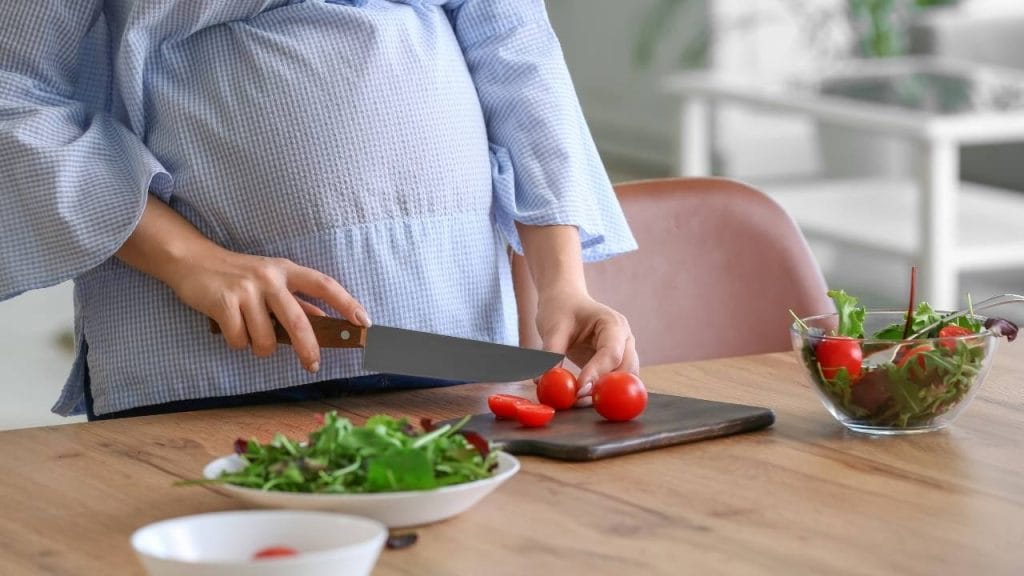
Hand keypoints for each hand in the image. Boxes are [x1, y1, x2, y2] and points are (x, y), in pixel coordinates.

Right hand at [166, 248, 369, 372]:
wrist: (194, 261)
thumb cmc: (239, 275)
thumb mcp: (271, 280)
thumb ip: (294, 301)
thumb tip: (324, 323)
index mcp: (287, 270)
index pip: (324, 285)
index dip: (347, 303)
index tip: (365, 322)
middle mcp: (270, 277)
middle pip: (299, 321)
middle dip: (309, 348)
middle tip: (312, 365)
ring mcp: (247, 289)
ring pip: (265, 340)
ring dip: (259, 346)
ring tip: (248, 331)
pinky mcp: (224, 302)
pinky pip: (239, 340)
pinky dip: (236, 341)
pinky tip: (229, 325)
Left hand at [535, 288, 638, 402]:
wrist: (566, 301)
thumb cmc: (561, 309)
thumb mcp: (553, 327)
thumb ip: (551, 354)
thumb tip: (544, 382)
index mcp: (613, 324)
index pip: (612, 353)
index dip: (597, 374)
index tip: (579, 390)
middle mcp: (624, 341)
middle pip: (626, 372)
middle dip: (605, 389)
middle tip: (578, 400)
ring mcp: (623, 354)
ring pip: (624, 382)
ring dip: (604, 394)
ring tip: (576, 400)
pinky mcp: (614, 367)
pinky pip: (614, 385)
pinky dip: (600, 394)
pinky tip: (580, 398)